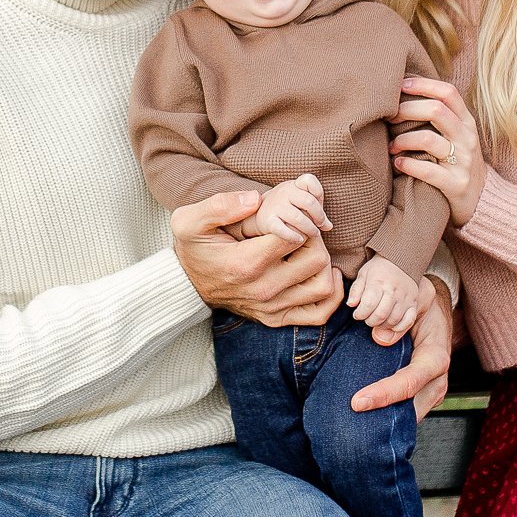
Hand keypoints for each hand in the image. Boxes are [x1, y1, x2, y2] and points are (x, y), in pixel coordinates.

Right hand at [172, 190, 342, 327]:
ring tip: (310, 249)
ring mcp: (272, 307)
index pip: (296, 236)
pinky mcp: (277, 318)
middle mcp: (263, 289)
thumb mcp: (190, 221)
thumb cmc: (193, 248)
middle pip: (316, 259)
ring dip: (325, 264)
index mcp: (246, 262)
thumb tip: (254, 198)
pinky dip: (330, 294)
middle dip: (316, 238)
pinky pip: (320, 313)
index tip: (290, 215)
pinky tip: (322, 272)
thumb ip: (219, 205)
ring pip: (323, 286)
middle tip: (303, 228)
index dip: (301, 220)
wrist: (186, 285)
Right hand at [247, 174, 332, 243]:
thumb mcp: (302, 204)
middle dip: (318, 216)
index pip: (308, 180)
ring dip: (309, 229)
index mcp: (294, 185)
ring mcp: (275, 206)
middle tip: (320, 226)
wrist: (259, 214)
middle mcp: (284, 193)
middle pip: (308, 201)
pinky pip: (282, 230)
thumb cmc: (288, 208)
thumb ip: (317, 212)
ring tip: (313, 234)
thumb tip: (329, 227)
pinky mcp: (268, 221)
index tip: (320, 206)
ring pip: (298, 218)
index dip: (318, 192)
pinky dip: (293, 236)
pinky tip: (299, 240)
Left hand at [346, 254, 417, 344]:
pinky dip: (399, 327)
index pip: (368, 304)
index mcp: (378, 282)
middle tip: (367, 318)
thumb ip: (356, 290)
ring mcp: (405, 298)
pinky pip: (409, 321)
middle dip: (370, 321)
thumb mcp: (363, 274)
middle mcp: (393, 291)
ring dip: (382, 325)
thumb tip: (351, 304)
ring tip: (377, 320)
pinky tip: (391, 324)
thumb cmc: (378, 269)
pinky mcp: (413, 303)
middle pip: (381, 315)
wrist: (402, 260)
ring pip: (393, 320)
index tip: (357, 314)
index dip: (360, 314)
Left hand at [351, 275, 451, 418]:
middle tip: (348, 421)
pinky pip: (406, 413)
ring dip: (383, 421)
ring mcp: (432, 392)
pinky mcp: (423, 397)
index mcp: (436, 357)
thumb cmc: (424, 305)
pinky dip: (387, 416)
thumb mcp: (415, 299)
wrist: (436, 313)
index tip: (357, 402)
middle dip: (381, 417)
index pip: (410, 381)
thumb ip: (399, 314)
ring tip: (352, 424)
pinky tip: (364, 418)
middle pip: (409, 408)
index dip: (384, 394)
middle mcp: (437, 380)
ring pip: (408, 416)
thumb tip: (380, 338)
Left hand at [391, 76, 486, 226]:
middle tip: (389, 117)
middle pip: (435, 111)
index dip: (424, 85)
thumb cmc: (458, 162)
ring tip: (391, 146)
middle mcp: (467, 138)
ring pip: (428, 139)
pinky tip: (398, 163)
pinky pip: (428, 171)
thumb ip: (440, 117)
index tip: (401, 85)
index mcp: (467, 122)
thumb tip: (404, 92)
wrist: (483, 201)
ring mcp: (463, 162)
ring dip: (402, 140)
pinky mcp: (456, 184)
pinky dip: (407, 164)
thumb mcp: (457, 136)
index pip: (448, 93)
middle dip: (406, 110)